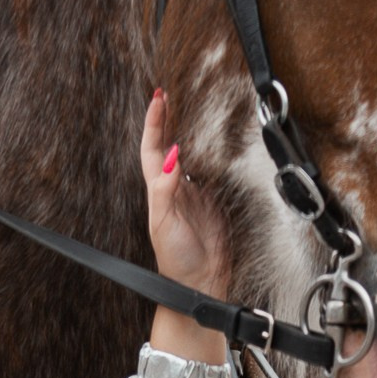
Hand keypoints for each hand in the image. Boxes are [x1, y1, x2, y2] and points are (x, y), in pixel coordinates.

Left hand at [141, 91, 230, 365]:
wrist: (199, 285)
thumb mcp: (164, 223)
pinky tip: (222, 142)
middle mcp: (176, 189)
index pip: (154, 149)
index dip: (155, 123)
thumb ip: (166, 189)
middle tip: (174, 92)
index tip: (159, 97)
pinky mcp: (216, 203)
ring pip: (194, 155)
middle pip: (171, 145)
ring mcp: (197, 195)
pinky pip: (216, 172)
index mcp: (159, 190)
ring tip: (197, 107)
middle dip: (172, 119)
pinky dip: (217, 155)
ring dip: (193, 132)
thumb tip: (172, 154)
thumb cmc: (176, 260)